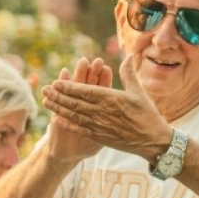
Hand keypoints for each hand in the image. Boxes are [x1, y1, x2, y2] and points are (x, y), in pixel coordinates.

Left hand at [43, 54, 171, 161]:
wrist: (153, 141)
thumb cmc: (147, 115)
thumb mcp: (139, 92)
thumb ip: (129, 74)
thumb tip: (128, 56)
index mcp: (111, 98)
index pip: (84, 90)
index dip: (68, 86)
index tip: (56, 82)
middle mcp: (102, 112)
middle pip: (75, 102)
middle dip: (58, 96)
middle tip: (44, 90)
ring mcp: (100, 126)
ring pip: (74, 115)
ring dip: (59, 108)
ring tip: (46, 102)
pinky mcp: (100, 138)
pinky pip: (80, 130)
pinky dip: (68, 125)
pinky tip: (57, 121)